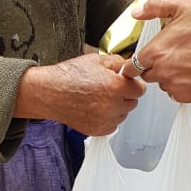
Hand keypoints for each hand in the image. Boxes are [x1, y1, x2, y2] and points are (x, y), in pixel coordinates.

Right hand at [14, 53, 144, 134]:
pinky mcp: (98, 130)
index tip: (125, 82)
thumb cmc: (69, 76)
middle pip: (132, 102)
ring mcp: (106, 120)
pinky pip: (113, 124)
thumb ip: (118, 62)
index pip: (140, 89)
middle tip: (108, 89)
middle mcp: (113, 106)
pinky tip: (94, 108)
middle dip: (124, 95)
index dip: (132, 84)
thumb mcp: (96, 60)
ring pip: (123, 114)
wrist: (50, 93)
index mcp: (115, 86)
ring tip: (98, 98)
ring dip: (116, 107)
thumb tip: (129, 66)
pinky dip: (107, 118)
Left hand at [120, 0, 190, 100]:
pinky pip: (175, 92)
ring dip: (167, 75)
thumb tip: (137, 12)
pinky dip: (180, 85)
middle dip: (153, 66)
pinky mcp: (187, 96)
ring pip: (161, 83)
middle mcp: (163, 71)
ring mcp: (175, 86)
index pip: (131, 65)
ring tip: (185, 61)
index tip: (141, 59)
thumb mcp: (185, 6)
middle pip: (146, 75)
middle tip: (171, 54)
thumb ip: (156, 7)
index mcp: (157, 51)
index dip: (136, 61)